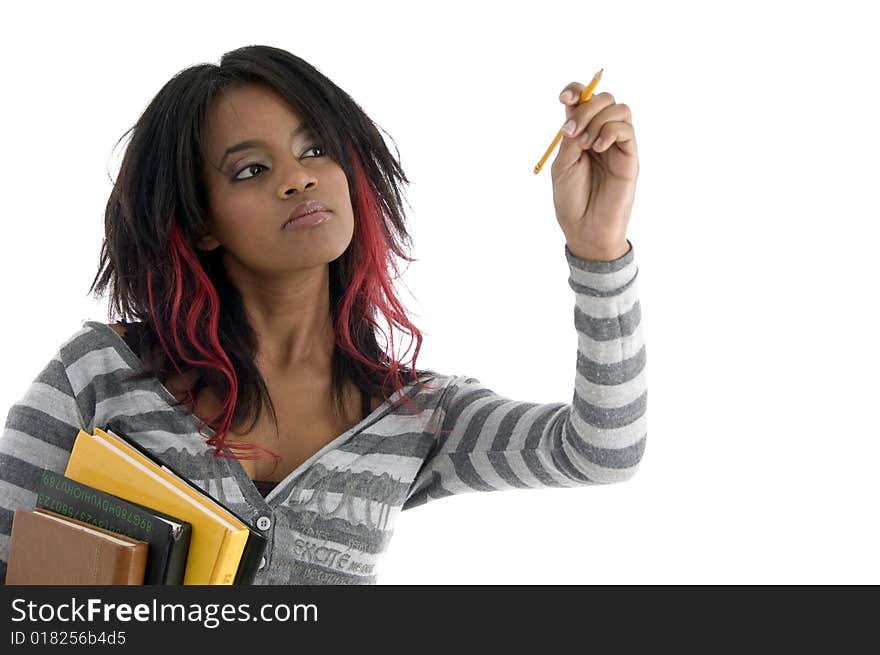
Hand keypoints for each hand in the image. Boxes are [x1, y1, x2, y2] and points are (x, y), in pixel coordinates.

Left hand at [551, 83, 638, 259]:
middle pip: (603, 99)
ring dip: (598, 120)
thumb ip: (570, 137)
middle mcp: (600, 135)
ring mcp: (617, 145)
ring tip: (587, 145)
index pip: (583, 100)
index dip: (575, 91)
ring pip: (619, 109)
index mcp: (580, 134)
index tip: (564, 98)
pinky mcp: (630, 157)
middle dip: (586, 108)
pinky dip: (610, 131)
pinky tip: (598, 148)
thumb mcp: (562, 165)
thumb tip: (579, 109)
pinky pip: (626, 129)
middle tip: (573, 132)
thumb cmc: (571, 200)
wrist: (585, 228)